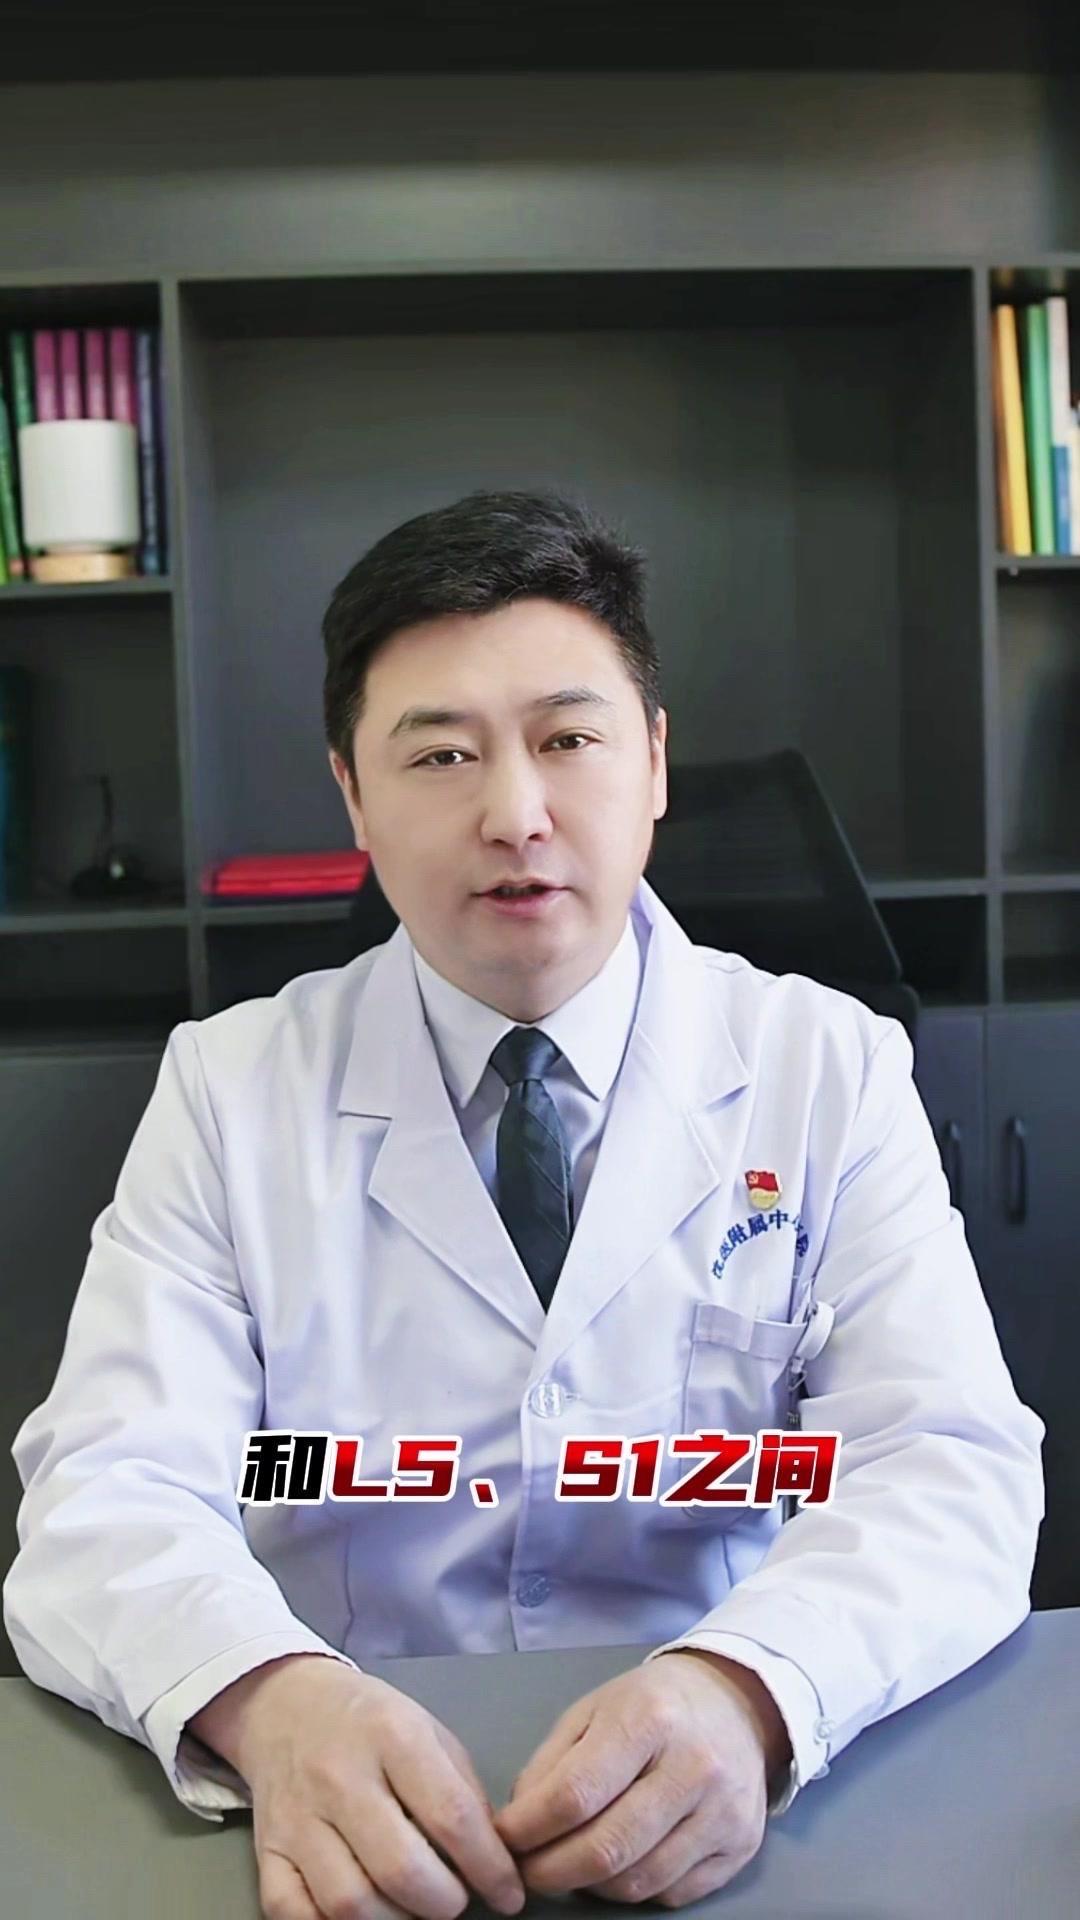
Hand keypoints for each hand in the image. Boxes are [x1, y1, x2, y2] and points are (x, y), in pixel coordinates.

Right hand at [193, 1654, 525, 1919]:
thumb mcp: (427, 1730)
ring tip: (414, 1907)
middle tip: (456, 1899)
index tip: (508, 1893)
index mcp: (391, 1735)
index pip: (451, 1815)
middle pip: (400, 1869)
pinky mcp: (267, 1851)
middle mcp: (340, 1776)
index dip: (489, 1867)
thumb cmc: (370, 1722)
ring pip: (350, 1902)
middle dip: (445, 1902)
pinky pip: (294, 1915)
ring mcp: (298, 1818)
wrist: (286, 1705)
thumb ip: (461, 1791)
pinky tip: (364, 1913)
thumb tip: (495, 1859)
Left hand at [493, 1650, 789, 1907]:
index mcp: (649, 1719)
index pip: (576, 1793)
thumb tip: (518, 1823)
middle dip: (550, 1870)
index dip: (529, 1828)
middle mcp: (693, 1767)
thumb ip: (551, 1763)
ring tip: (568, 1866)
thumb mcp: (593, 1710)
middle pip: (607, 1848)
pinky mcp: (741, 1848)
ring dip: (589, 1885)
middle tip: (526, 1871)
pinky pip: (671, 1893)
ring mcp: (723, 1812)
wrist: (735, 1703)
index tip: (503, 1839)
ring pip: (638, 1881)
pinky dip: (632, 1890)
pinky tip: (616, 1867)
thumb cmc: (651, 1704)